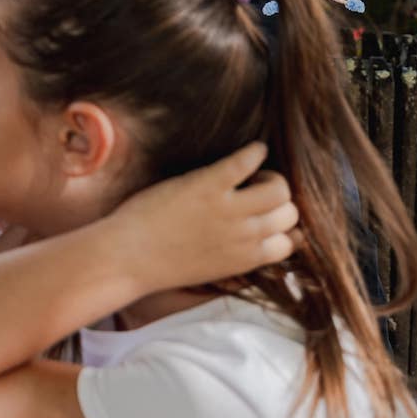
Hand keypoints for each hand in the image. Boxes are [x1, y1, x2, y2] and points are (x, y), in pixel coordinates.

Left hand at [110, 142, 297, 294]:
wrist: (127, 258)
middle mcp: (245, 236)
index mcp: (247, 259)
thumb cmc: (160, 263)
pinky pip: (245, 162)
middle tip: (256, 188)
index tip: (266, 217)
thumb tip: (250, 240)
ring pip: (278, 188)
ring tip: (253, 172)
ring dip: (270, 176)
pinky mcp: (206, 186)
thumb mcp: (210, 269)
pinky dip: (254, 152)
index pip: (289, 242)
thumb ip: (235, 255)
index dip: (281, 227)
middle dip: (278, 200)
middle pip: (289, 212)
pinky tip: (254, 148)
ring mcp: (228, 210)